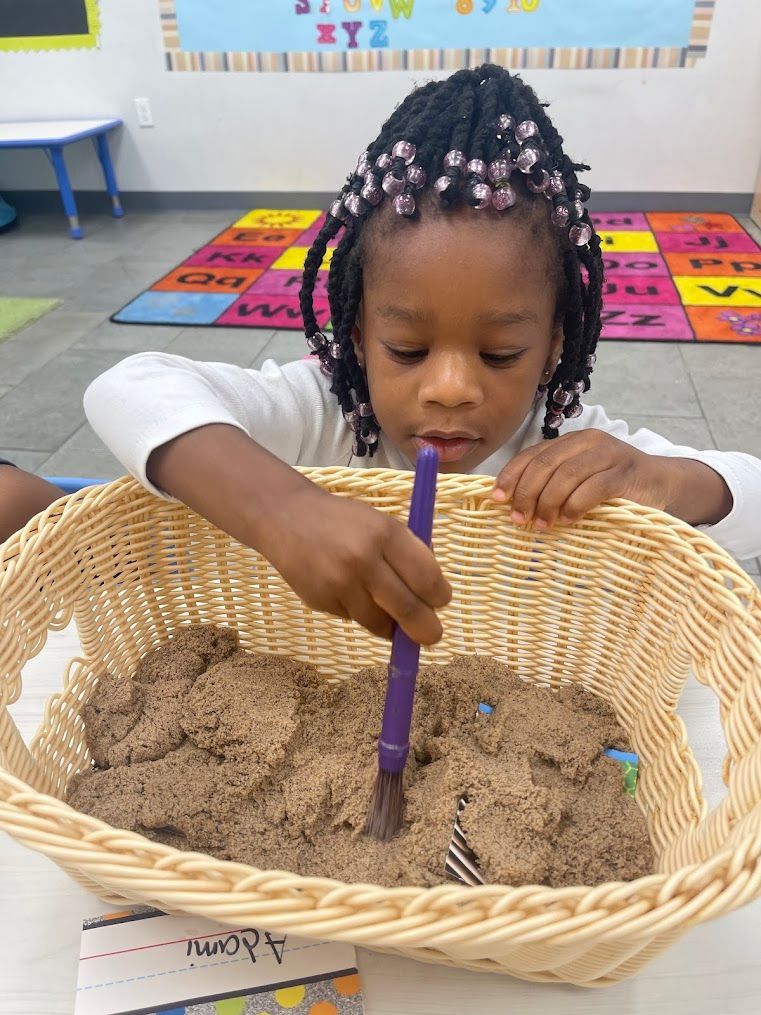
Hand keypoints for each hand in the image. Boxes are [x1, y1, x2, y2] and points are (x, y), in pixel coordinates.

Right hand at [256, 484, 451, 644]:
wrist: (285, 517)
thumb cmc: (343, 520)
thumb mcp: (380, 523)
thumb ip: (406, 554)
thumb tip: (434, 597)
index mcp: (386, 533)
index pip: (427, 578)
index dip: (439, 597)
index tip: (440, 601)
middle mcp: (363, 559)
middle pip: (408, 610)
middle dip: (426, 630)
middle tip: (431, 636)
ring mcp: (339, 583)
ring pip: (380, 623)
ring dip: (389, 624)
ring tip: (385, 606)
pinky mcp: (320, 601)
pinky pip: (353, 619)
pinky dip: (358, 613)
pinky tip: (347, 590)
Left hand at [492, 429, 670, 528]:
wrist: (662, 484)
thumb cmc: (613, 487)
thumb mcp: (579, 480)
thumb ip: (552, 483)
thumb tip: (512, 504)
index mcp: (571, 441)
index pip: (532, 454)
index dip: (511, 476)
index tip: (497, 499)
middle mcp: (588, 442)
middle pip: (545, 465)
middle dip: (526, 493)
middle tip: (519, 519)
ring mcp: (608, 455)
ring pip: (566, 476)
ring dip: (548, 503)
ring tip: (542, 524)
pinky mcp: (625, 474)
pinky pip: (591, 489)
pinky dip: (575, 506)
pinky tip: (568, 521)